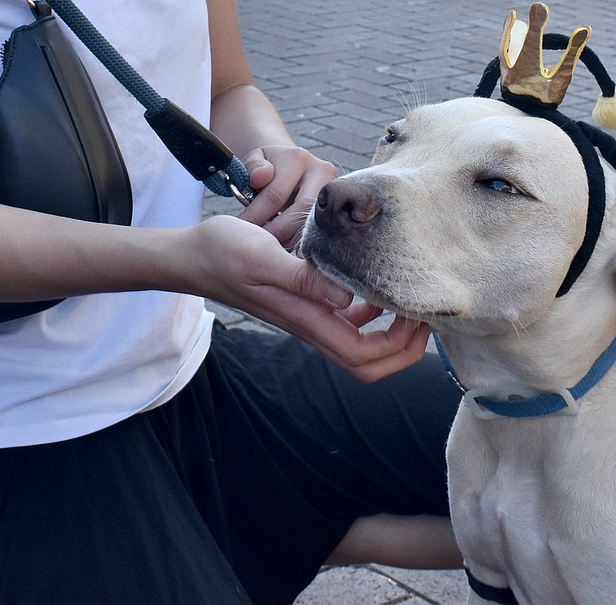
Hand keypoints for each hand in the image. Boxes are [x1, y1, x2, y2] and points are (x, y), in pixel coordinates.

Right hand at [192, 215, 430, 380]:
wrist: (192, 256)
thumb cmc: (224, 253)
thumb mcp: (265, 257)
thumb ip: (305, 279)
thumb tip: (350, 300)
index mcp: (306, 319)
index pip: (364, 357)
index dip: (399, 347)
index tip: (419, 315)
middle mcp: (310, 324)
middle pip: (367, 363)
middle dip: (404, 349)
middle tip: (424, 313)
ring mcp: (305, 316)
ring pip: (358, 344)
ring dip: (390, 331)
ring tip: (408, 297)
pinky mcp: (301, 302)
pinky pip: (344, 320)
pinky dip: (368, 311)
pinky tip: (370, 282)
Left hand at [238, 144, 337, 246]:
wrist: (291, 165)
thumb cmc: (269, 166)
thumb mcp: (255, 159)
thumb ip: (253, 167)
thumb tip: (260, 178)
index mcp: (298, 158)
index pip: (276, 194)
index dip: (256, 216)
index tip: (242, 230)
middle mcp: (322, 171)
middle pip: (301, 211)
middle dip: (276, 231)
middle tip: (259, 242)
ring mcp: (334, 190)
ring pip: (313, 223)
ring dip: (289, 238)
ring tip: (271, 244)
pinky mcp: (339, 207)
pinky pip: (320, 229)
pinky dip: (301, 239)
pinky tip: (286, 244)